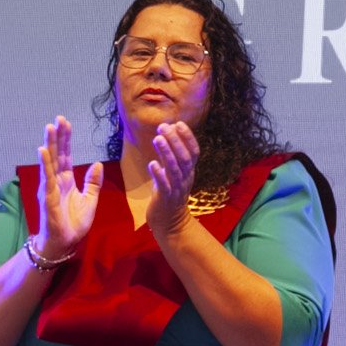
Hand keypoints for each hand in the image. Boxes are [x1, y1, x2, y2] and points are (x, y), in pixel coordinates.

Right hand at [33, 116, 102, 262]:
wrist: (65, 243)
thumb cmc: (74, 223)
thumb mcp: (90, 200)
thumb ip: (93, 183)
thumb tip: (98, 164)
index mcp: (66, 180)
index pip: (65, 156)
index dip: (66, 140)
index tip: (66, 124)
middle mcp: (56, 181)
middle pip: (57, 154)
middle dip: (58, 137)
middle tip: (59, 119)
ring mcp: (50, 187)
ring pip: (50, 161)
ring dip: (50, 144)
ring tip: (49, 128)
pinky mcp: (48, 196)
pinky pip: (47, 177)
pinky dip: (45, 163)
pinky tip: (42, 150)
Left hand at [145, 121, 201, 242]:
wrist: (170, 222)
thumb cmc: (169, 194)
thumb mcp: (174, 173)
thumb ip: (172, 156)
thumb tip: (167, 133)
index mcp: (189, 171)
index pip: (194, 152)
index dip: (188, 137)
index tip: (178, 123)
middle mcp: (185, 178)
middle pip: (185, 158)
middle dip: (175, 141)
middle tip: (163, 126)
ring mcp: (176, 189)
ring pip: (175, 169)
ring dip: (167, 153)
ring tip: (157, 139)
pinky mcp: (165, 199)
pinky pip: (164, 185)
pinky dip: (159, 174)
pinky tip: (152, 164)